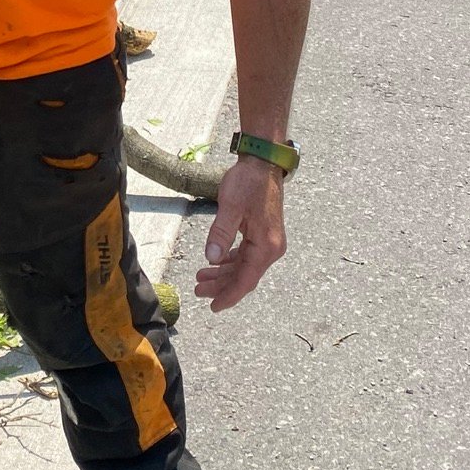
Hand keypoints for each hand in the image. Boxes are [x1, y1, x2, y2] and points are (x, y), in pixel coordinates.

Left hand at [193, 157, 285, 311]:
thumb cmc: (248, 182)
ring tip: (201, 279)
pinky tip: (216, 263)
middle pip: (244, 276)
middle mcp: (271, 248)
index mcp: (265, 246)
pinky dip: (230, 261)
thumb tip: (212, 259)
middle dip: (221, 286)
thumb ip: (221, 234)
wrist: (263, 163)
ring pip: (243, 267)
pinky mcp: (262, 234)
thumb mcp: (230, 207)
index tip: (213, 307)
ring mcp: (268, 242)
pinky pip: (245, 255)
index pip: (246, 280)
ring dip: (223, 274)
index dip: (229, 295)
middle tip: (198, 290)